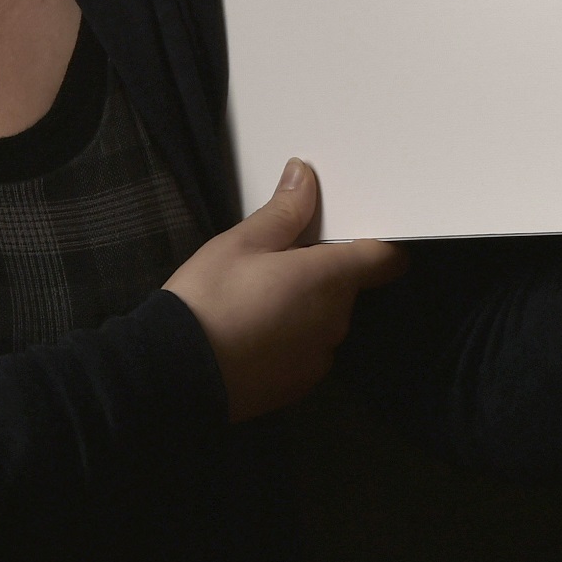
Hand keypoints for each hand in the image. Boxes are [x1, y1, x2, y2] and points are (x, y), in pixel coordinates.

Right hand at [163, 158, 406, 421]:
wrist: (177, 374)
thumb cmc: (211, 298)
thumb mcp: (241, 242)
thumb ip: (284, 211)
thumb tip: (306, 177)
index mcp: (328, 278)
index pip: (384, 259)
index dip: (378, 244)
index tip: (356, 232)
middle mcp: (335, 321)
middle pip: (348, 286)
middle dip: (323, 269)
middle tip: (279, 256)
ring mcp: (319, 357)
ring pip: (326, 318)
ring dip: (307, 303)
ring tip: (259, 295)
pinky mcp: (299, 384)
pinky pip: (308, 349)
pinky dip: (291, 336)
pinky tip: (254, 331)